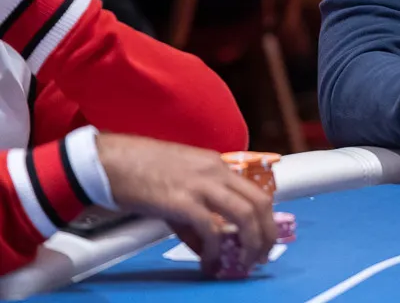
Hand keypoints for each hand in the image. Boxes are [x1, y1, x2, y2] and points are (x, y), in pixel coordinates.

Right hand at [96, 133, 275, 273]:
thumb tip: (208, 248)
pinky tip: (209, 263)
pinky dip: (215, 250)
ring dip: (251, 243)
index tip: (263, 238)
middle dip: (266, 233)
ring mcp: (201, 185)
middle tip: (262, 256)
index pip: (256, 190)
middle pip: (259, 203)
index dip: (265, 218)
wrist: (108, 161)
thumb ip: (196, 216)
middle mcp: (216, 172)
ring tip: (245, 263)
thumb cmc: (138, 171)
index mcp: (217, 165)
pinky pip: (211, 228)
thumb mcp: (178, 187)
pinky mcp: (182, 201)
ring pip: (245, 214)